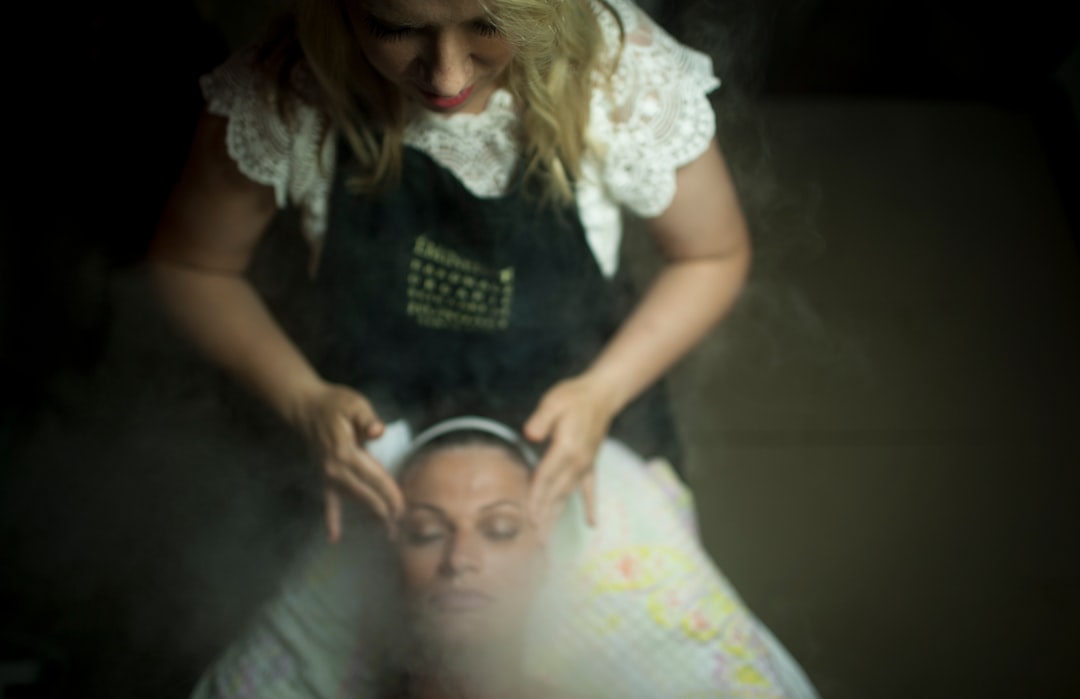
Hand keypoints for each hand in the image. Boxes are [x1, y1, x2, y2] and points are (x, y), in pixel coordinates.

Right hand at [287, 382, 403, 542]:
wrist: (305, 406)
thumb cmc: (334, 404)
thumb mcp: (354, 404)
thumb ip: (367, 418)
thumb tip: (378, 430)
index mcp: (345, 451)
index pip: (373, 476)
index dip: (389, 492)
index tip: (403, 507)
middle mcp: (335, 468)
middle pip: (364, 494)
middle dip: (383, 510)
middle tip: (400, 526)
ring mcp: (327, 474)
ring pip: (352, 500)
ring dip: (369, 515)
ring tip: (386, 531)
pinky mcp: (324, 476)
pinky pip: (328, 501)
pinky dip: (331, 519)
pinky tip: (334, 538)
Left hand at [523, 374, 617, 533]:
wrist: (601, 395)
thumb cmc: (573, 397)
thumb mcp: (554, 401)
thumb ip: (541, 419)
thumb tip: (530, 434)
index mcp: (567, 448)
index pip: (546, 478)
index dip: (535, 498)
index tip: (528, 518)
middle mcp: (578, 462)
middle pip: (556, 493)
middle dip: (544, 517)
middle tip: (535, 542)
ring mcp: (586, 466)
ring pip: (568, 496)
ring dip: (557, 517)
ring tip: (548, 540)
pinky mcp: (591, 465)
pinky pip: (590, 490)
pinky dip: (590, 507)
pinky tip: (591, 524)